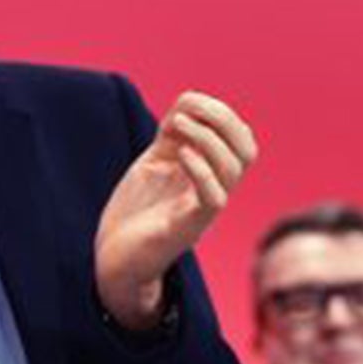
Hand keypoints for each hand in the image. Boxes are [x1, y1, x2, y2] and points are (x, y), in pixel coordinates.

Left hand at [93, 90, 255, 331]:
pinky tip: (180, 154)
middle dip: (224, 119)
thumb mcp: (155, 161)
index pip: (241, 138)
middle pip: (247, 149)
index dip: (221, 113)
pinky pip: (214, 198)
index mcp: (210, 173)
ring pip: (232, 168)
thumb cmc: (136, 212)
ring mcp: (203, 209)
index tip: (186, 104)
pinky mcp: (188, 227)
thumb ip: (172, 134)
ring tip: (177, 124)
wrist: (115, 259)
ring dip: (206, 136)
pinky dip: (202, 170)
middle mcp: (214, 189)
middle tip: (189, 110)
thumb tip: (188, 103)